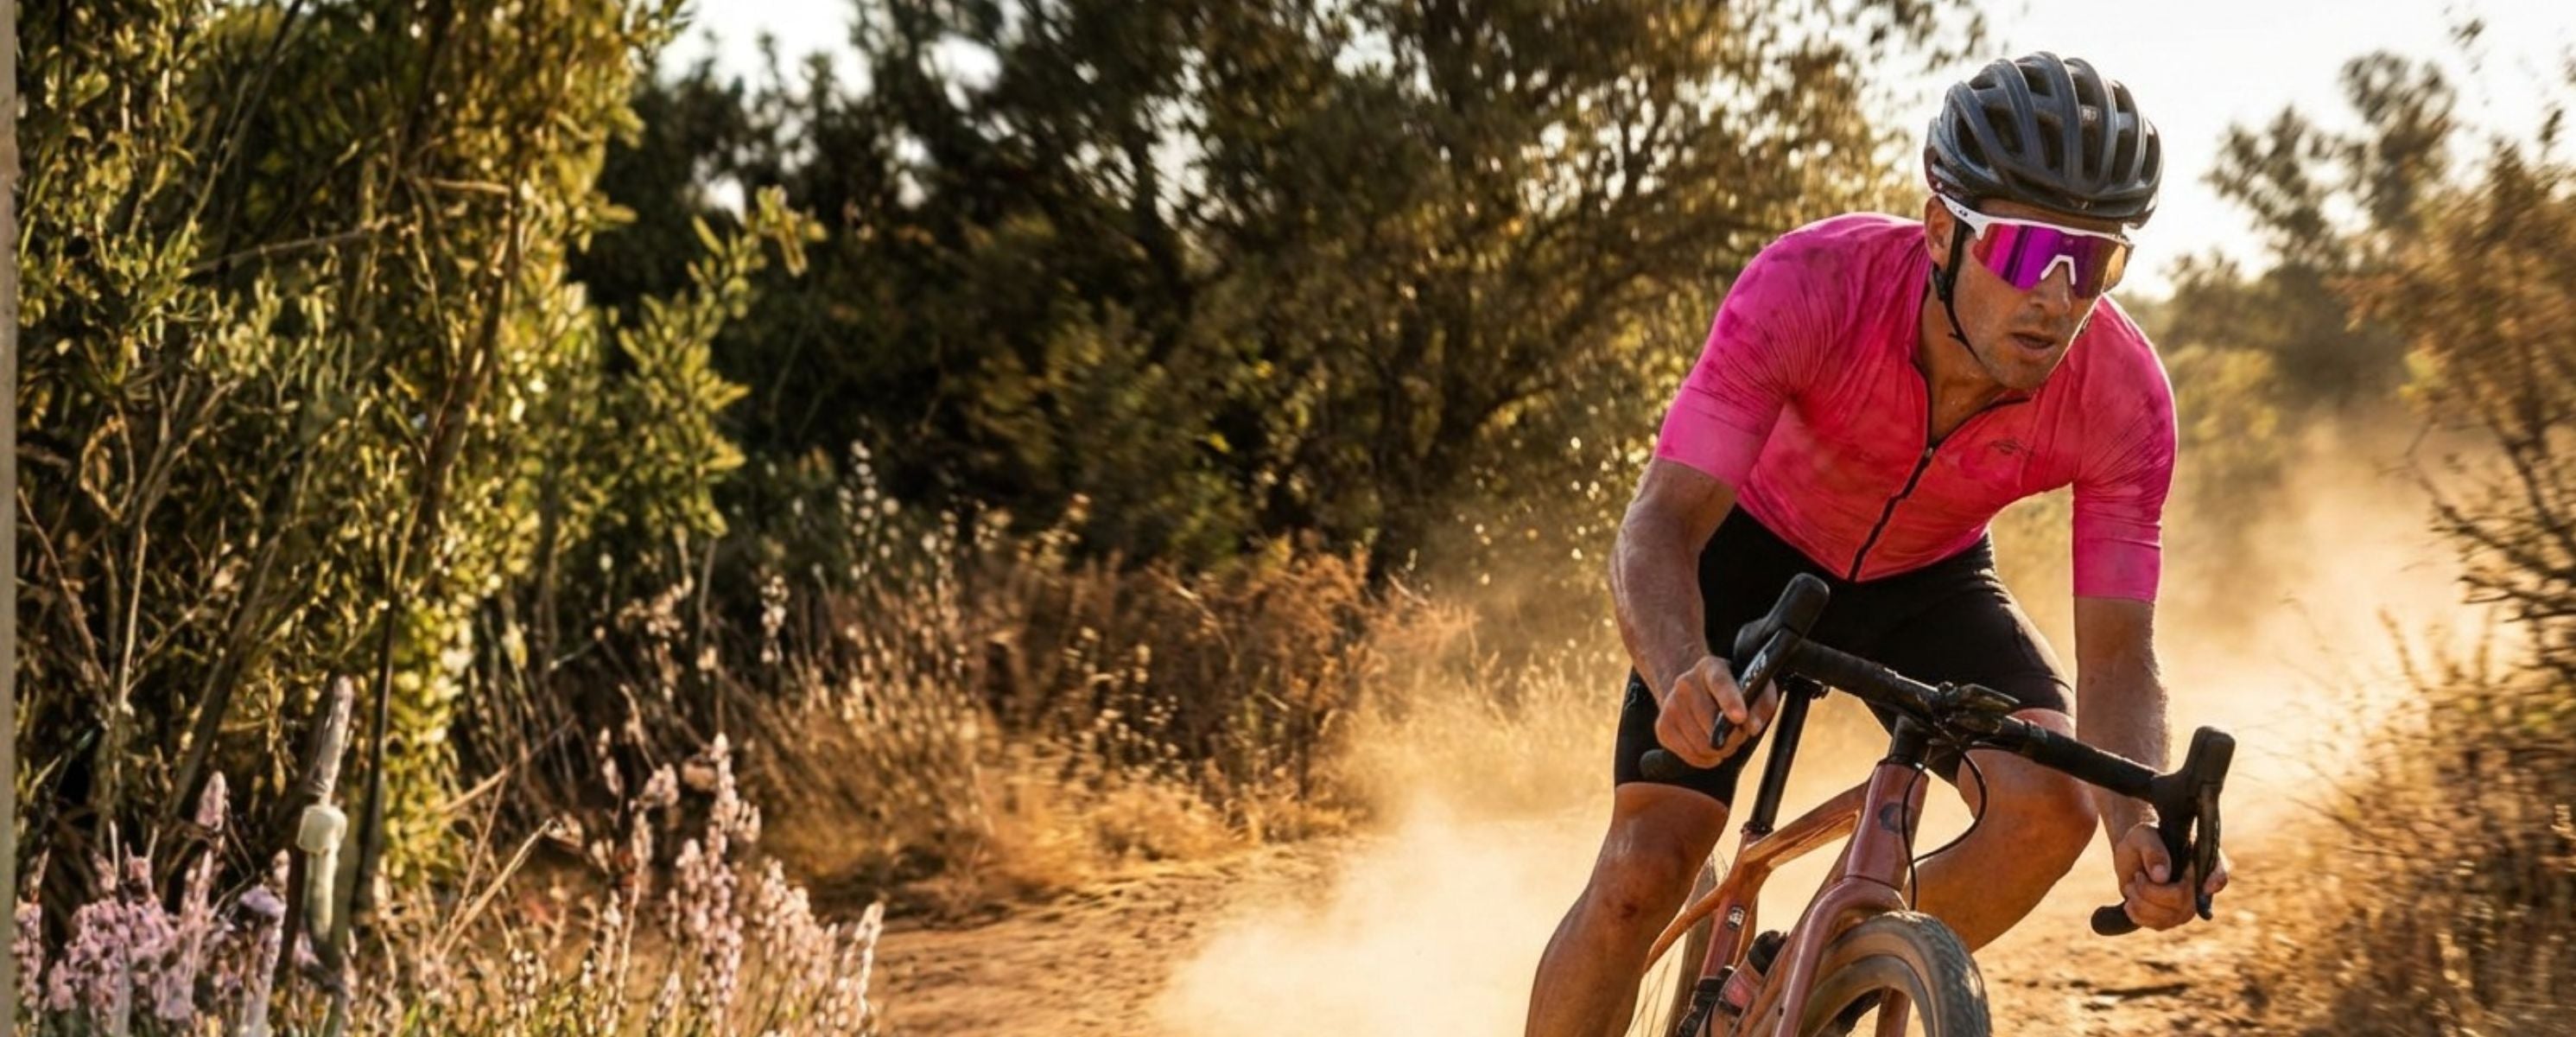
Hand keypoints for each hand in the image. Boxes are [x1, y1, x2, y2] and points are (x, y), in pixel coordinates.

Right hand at [1652, 655, 1775, 767]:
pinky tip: (1709, 746)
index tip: (1740, 718)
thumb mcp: (1755, 688)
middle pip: (1710, 722)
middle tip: (1739, 734)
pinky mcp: (1662, 727)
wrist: (1694, 691)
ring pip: (1701, 744)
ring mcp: (1670, 705)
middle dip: (1732, 737)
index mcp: (1711, 667)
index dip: (1730, 701)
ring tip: (1724, 739)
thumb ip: (1762, 704)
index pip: (1720, 683)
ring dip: (1720, 750)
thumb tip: (1751, 727)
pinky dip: (1705, 758)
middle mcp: (1685, 683)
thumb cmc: (1733, 691)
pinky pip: (1690, 755)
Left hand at [2109, 819, 2231, 930]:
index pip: (2219, 872)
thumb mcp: (2144, 838)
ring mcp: (2187, 906)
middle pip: (2185, 902)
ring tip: (2132, 885)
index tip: (2206, 886)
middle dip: (2152, 892)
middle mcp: (2199, 886)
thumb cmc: (2143, 842)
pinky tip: (2131, 901)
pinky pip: (2158, 925)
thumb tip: (2161, 877)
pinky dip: (2138, 914)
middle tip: (2137, 876)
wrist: (2132, 856)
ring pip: (2170, 917)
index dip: (2217, 880)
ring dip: (2142, 902)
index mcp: (2200, 859)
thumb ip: (2154, 853)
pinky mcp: (2170, 919)